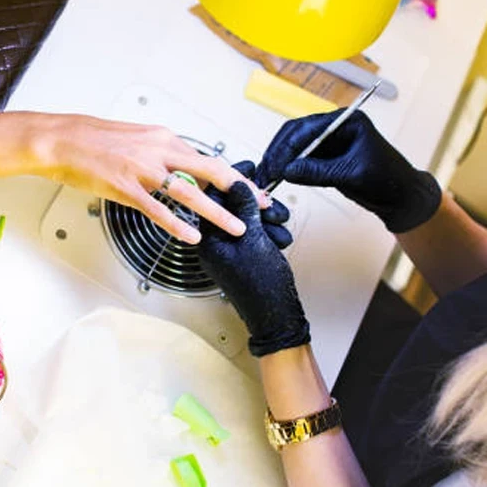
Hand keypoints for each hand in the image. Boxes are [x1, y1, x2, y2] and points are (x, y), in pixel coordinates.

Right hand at [40, 116, 271, 243]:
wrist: (61, 139)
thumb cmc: (94, 140)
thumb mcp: (137, 139)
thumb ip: (162, 155)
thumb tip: (181, 169)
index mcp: (164, 139)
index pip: (210, 158)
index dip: (236, 177)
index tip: (255, 191)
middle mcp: (159, 150)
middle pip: (212, 170)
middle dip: (241, 191)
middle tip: (262, 208)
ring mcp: (143, 169)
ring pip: (190, 191)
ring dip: (217, 212)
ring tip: (236, 228)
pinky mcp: (126, 186)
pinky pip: (157, 208)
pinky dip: (177, 223)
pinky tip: (192, 235)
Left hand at [198, 162, 308, 357]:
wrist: (276, 316)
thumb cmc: (261, 288)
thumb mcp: (254, 239)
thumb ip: (244, 209)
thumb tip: (238, 184)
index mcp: (208, 241)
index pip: (212, 200)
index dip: (231, 181)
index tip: (246, 170)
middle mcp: (215, 246)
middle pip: (229, 207)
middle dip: (252, 200)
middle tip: (265, 193)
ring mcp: (230, 251)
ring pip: (245, 219)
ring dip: (264, 216)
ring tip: (277, 220)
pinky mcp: (245, 256)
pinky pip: (254, 233)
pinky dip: (268, 230)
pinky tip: (278, 234)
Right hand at [256, 109, 441, 232]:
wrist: (402, 197)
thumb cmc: (388, 180)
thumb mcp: (351, 175)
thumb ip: (318, 172)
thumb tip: (287, 171)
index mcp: (346, 121)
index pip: (306, 128)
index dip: (286, 147)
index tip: (274, 167)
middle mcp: (335, 127)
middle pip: (296, 133)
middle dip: (278, 152)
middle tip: (265, 173)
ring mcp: (330, 142)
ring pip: (295, 146)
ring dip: (280, 160)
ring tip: (266, 178)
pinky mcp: (326, 157)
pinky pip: (301, 159)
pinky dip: (288, 168)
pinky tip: (278, 179)